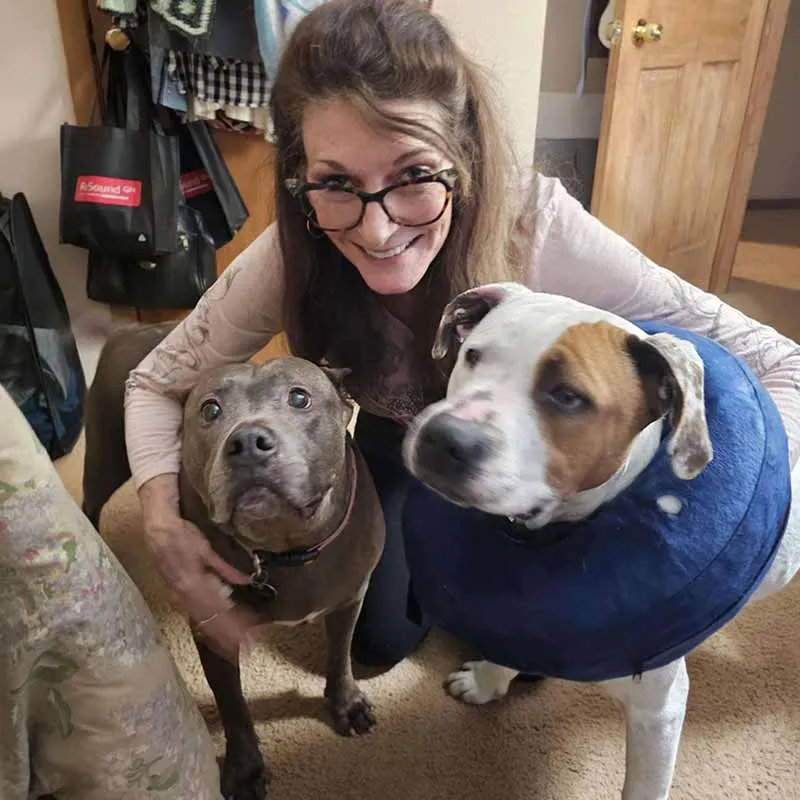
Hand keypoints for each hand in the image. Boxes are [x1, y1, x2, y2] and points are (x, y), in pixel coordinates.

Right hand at [142, 509, 258, 661]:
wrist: (157, 532)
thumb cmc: (183, 537)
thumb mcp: (207, 551)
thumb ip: (226, 569)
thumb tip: (246, 581)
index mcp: (193, 586)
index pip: (219, 613)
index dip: (236, 625)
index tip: (253, 634)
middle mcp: (185, 598)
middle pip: (212, 623)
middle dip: (231, 636)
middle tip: (250, 648)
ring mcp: (179, 600)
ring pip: (204, 622)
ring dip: (222, 634)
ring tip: (239, 646)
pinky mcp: (177, 598)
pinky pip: (196, 615)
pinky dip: (211, 625)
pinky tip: (221, 631)